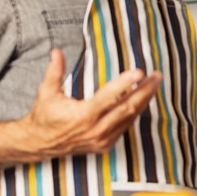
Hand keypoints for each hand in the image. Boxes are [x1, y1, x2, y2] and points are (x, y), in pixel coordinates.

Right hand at [0, 49, 161, 181]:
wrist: (39, 143)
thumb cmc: (43, 116)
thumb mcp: (46, 92)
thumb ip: (54, 71)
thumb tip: (56, 51)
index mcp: (83, 115)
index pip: (110, 97)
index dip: (126, 83)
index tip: (139, 71)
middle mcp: (96, 129)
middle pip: (128, 107)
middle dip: (145, 90)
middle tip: (157, 76)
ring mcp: (102, 139)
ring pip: (130, 117)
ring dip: (144, 100)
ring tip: (154, 84)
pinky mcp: (105, 144)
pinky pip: (125, 126)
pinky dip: (134, 112)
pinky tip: (142, 100)